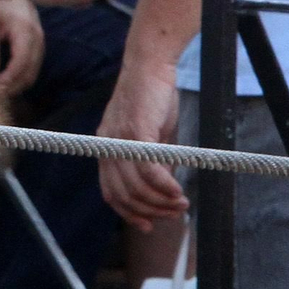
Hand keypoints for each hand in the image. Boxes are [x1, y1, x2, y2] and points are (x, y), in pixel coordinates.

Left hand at [0, 0, 43, 93]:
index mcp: (25, 31)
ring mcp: (41, 42)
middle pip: (29, 73)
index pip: (20, 64)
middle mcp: (38, 38)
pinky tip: (5, 80)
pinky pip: (33, 67)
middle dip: (12, 87)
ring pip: (33, 73)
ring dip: (16, 85)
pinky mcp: (38, 44)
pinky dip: (20, 77)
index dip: (8, 80)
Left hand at [97, 59, 187, 230]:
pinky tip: (177, 191)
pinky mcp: (135, 131)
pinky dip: (163, 186)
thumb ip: (156, 161)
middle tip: (175, 214)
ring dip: (160, 201)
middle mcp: (107, 146)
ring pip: (135, 185)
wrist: (151, 64)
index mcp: (107, 148)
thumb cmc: (154, 97)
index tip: (149, 225)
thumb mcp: (154, 136)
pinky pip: (147, 169)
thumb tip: (164, 189)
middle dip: (150, 211)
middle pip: (123, 194)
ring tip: (181, 204)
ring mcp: (119, 139)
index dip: (128, 212)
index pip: (110, 191)